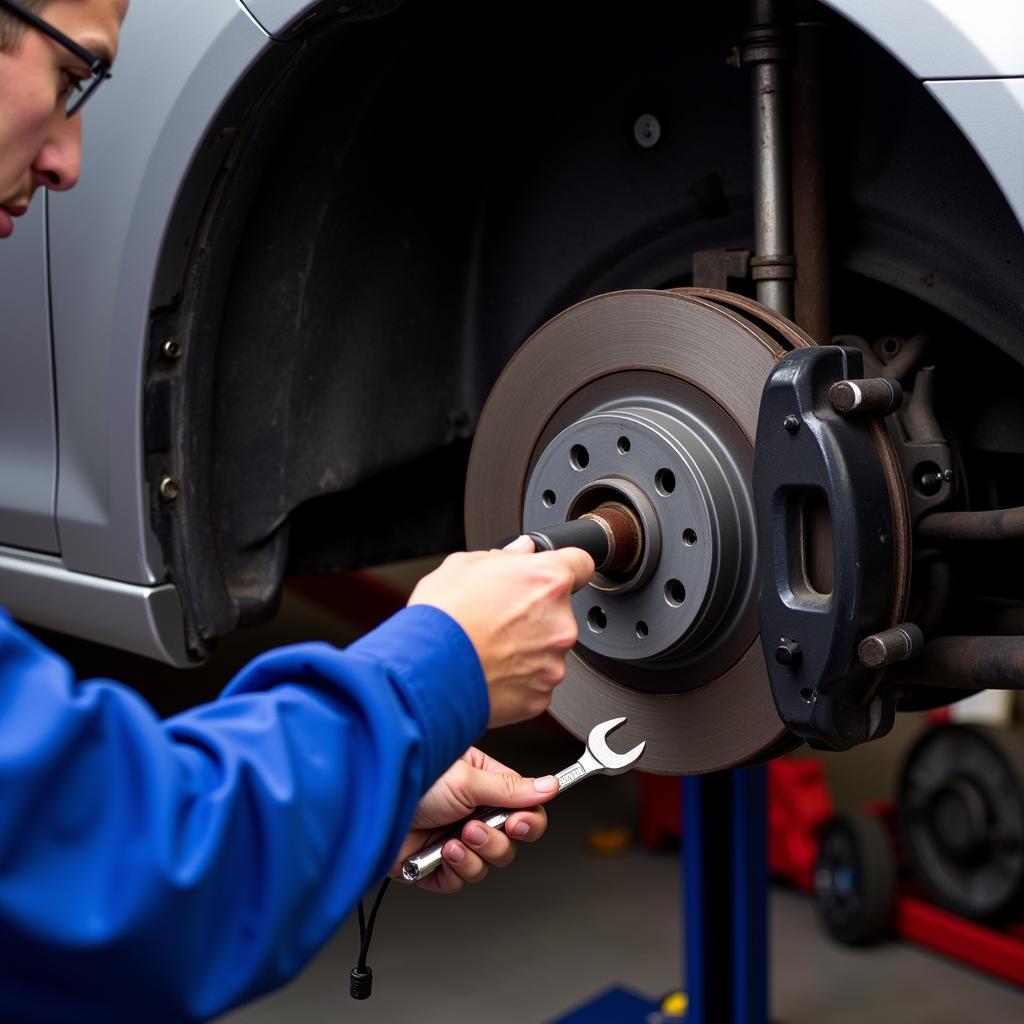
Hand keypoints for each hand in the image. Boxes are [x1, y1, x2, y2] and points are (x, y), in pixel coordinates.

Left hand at [390, 747, 558, 892]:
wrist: (369, 807)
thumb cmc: (411, 778)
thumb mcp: (468, 779)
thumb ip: (512, 789)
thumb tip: (551, 785)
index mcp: (485, 784)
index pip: (524, 808)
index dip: (527, 821)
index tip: (518, 824)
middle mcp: (472, 811)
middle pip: (510, 842)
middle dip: (496, 840)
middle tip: (477, 828)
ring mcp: (454, 838)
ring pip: (488, 864)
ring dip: (474, 854)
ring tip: (453, 838)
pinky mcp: (436, 864)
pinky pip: (460, 881)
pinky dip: (454, 870)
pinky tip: (440, 852)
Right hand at [408, 537, 593, 725]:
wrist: (426, 672)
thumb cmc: (441, 619)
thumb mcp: (463, 566)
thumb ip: (504, 555)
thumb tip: (522, 551)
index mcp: (547, 581)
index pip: (581, 563)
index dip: (566, 568)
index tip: (554, 576)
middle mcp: (559, 622)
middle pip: (559, 612)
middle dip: (535, 614)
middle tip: (499, 617)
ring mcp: (553, 662)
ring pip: (547, 649)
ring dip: (527, 648)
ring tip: (489, 646)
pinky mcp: (541, 695)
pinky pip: (535, 681)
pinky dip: (518, 678)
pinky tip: (490, 669)